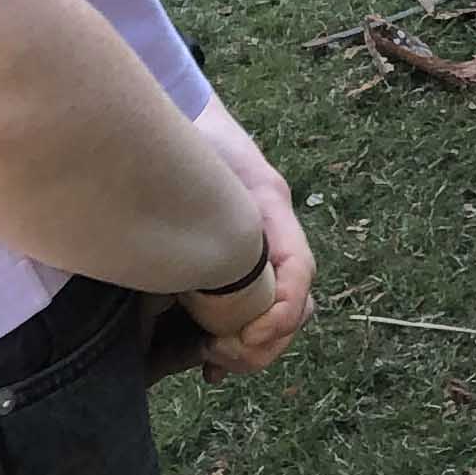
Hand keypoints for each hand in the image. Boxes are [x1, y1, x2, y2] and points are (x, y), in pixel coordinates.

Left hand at [179, 96, 313, 379]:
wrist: (177, 114)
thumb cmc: (181, 137)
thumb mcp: (185, 171)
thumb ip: (194, 217)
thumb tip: (178, 281)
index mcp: (269, 206)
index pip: (298, 271)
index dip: (280, 314)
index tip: (241, 341)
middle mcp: (273, 231)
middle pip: (296, 304)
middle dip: (262, 341)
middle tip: (215, 355)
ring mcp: (261, 246)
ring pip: (280, 311)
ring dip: (252, 347)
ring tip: (210, 358)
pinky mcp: (239, 259)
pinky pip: (255, 308)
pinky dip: (240, 340)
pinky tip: (207, 360)